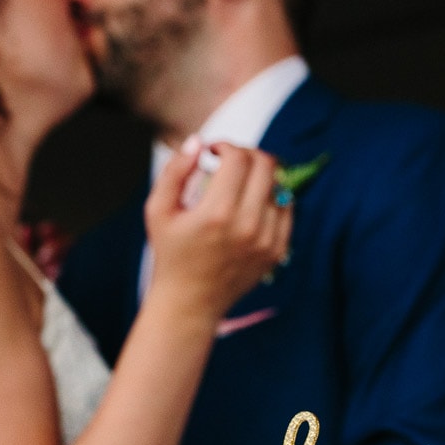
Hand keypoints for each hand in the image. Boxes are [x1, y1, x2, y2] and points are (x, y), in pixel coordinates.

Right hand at [146, 141, 291, 320]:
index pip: (238, 158)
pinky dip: (272, 198)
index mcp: (216, 213)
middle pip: (266, 165)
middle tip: (231, 162)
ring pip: (279, 185)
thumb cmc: (170, 253)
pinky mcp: (277, 251)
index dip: (225, 146)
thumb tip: (197, 142)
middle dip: (248, 154)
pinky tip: (251, 203)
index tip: (213, 153)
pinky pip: (286, 208)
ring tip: (239, 184)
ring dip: (260, 176)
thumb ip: (174, 171)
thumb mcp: (158, 210)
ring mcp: (267, 240)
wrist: (190, 302)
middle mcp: (247, 226)